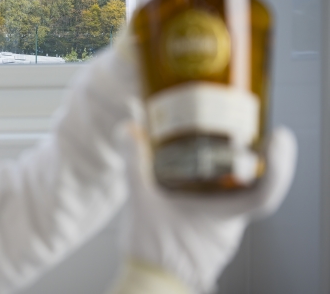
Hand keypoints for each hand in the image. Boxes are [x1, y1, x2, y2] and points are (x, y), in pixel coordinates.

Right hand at [116, 123, 296, 292]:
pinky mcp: (207, 239)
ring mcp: (220, 236)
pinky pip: (220, 211)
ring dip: (229, 177)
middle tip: (243, 134)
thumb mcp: (141, 201)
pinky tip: (193, 182)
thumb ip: (135, 164)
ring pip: (235, 201)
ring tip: (215, 151)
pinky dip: (214, 192)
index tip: (277, 139)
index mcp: (223, 217)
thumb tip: (129, 131)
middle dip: (250, 161)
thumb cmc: (153, 254)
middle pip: (252, 190)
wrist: (149, 286)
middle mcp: (229, 228)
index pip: (265, 193)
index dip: (279, 165)